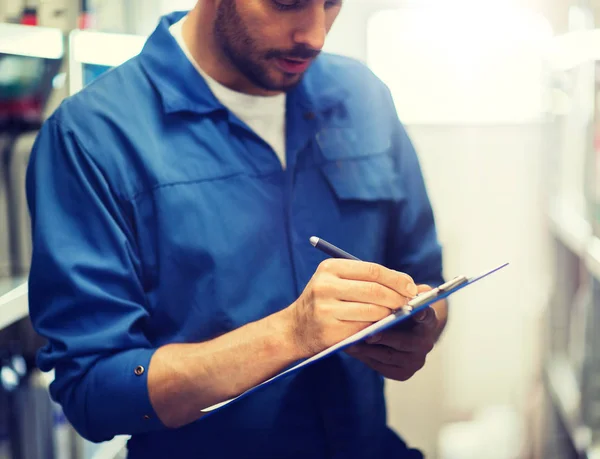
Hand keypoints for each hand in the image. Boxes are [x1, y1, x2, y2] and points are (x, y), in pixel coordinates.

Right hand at [287, 259, 417, 357]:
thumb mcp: (338, 283)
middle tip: (410, 304)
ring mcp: (326, 309)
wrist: (294, 329)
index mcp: (330, 268)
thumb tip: (415, 286)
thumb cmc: (324, 302)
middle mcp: (325, 286)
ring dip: (390, 314)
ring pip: (373, 310)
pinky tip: (382, 327)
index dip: (397, 279)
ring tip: (397, 315)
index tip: (412, 287)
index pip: (373, 270)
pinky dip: (377, 328)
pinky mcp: (330, 330)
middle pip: (375, 290)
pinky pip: (364, 328)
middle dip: (398, 298)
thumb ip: (371, 281)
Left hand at [345, 285, 438, 380]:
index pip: (427, 316)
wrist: (400, 332)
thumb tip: (418, 288)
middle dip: (386, 337)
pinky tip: (351, 349)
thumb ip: (403, 291)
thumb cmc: (397, 310)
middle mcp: (425, 342)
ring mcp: (415, 359)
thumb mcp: (401, 298)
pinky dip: (365, 357)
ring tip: (351, 341)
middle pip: (406, 341)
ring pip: (390, 355)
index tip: (414, 310)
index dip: (421, 314)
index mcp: (428, 320)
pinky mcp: (402, 372)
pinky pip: (381, 366)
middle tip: (368, 334)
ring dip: (369, 349)